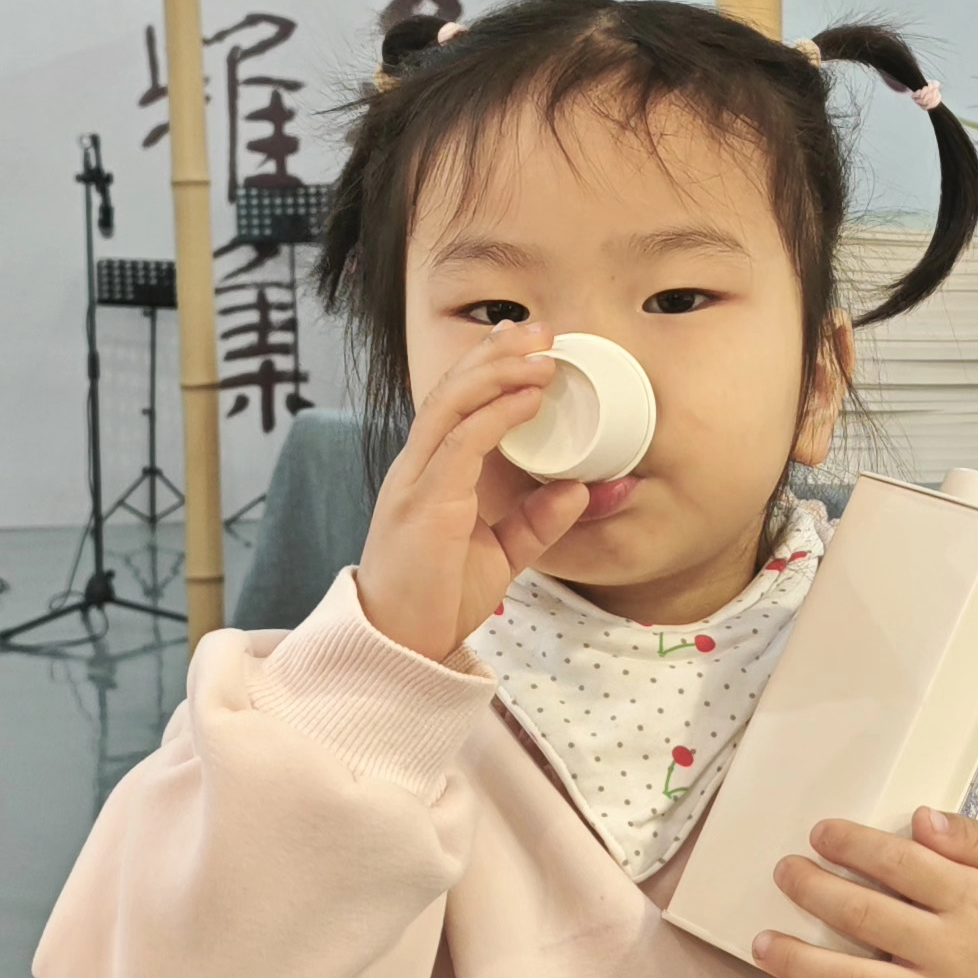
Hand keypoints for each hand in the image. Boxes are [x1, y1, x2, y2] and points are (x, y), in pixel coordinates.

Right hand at [355, 323, 584, 661]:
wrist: (399, 646)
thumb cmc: (437, 599)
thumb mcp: (501, 554)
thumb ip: (535, 521)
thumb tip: (578, 489)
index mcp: (430, 474)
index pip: (454, 403)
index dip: (486, 367)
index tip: (526, 343)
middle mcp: (417, 468)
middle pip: (451, 390)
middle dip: (495, 354)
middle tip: (540, 331)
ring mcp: (416, 482)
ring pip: (451, 404)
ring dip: (497, 372)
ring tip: (539, 354)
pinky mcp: (424, 504)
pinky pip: (460, 444)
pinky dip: (496, 415)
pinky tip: (527, 399)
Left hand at [752, 809, 977, 977]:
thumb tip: (922, 819)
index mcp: (975, 904)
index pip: (900, 865)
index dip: (853, 845)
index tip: (822, 833)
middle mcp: (950, 955)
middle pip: (863, 918)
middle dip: (812, 890)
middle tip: (784, 872)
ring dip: (797, 961)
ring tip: (762, 942)